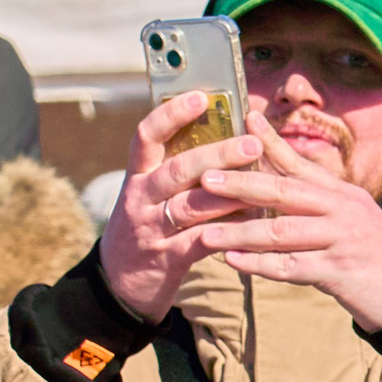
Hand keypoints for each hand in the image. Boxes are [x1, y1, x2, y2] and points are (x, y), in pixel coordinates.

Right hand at [98, 91, 262, 322]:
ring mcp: (152, 228)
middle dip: (216, 154)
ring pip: (191, 206)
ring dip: (229, 195)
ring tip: (262, 185)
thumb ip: (175, 171)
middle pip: (177, 169)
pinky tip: (253, 224)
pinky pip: (201, 242)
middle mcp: (141, 198)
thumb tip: (219, 136)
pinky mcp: (167, 258)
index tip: (200, 96)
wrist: (120, 285)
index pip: (146, 136)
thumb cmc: (147, 229)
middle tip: (252, 143)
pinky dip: (229, 232)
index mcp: (138, 176)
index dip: (171, 114)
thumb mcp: (150, 195)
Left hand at [188, 111, 381, 330]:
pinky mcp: (339, 272)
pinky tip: (233, 262)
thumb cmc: (371, 251)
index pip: (300, 163)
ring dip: (241, 233)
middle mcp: (343, 211)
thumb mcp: (349, 214)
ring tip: (206, 232)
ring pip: (282, 233)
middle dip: (241, 185)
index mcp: (342, 193)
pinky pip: (291, 267)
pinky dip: (259, 265)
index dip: (270, 142)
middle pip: (285, 192)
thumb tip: (281, 169)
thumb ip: (316, 194)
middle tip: (205, 179)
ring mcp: (342, 241)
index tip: (243, 121)